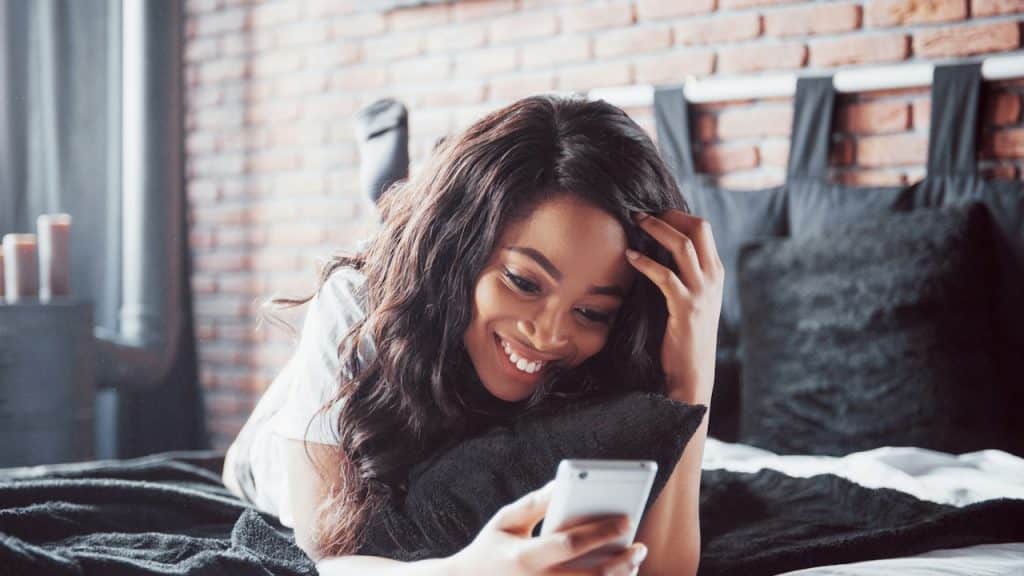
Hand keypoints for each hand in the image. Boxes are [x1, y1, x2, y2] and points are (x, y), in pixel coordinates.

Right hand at [449, 481, 647, 575]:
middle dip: (620, 562)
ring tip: (633, 562)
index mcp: (523, 557)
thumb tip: (562, 484)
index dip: (600, 532)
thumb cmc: (489, 549)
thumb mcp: (504, 522)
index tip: (625, 519)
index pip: (568, 544)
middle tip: (639, 546)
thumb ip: (534, 504)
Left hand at [626, 210, 724, 404]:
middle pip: (698, 228)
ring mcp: (702, 292)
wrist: (693, 371)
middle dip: (668, 215)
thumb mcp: (692, 298)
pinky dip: (645, 262)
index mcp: (715, 272)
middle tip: (641, 213)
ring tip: (634, 222)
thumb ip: (684, 274)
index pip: (703, 228)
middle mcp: (713, 278)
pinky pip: (664, 276)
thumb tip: (657, 249)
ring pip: (683, 246)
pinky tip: (630, 256)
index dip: (677, 214)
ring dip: (656, 229)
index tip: (653, 212)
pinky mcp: (686, 308)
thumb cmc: (685, 334)